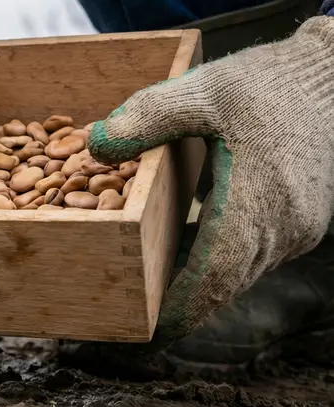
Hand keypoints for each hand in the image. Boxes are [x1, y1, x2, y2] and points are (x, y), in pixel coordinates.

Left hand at [88, 16, 333, 346]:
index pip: (216, 272)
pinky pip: (255, 258)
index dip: (183, 306)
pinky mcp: (304, 223)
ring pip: (241, 275)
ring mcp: (298, 227)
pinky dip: (221, 266)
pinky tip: (186, 264)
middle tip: (135, 324)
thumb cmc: (263, 82)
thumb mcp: (199, 89)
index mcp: (257, 196)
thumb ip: (147, 117)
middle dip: (182, 307)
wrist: (327, 75)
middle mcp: (284, 223)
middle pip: (226, 283)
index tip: (150, 331)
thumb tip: (95, 143)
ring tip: (152, 302)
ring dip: (202, 289)